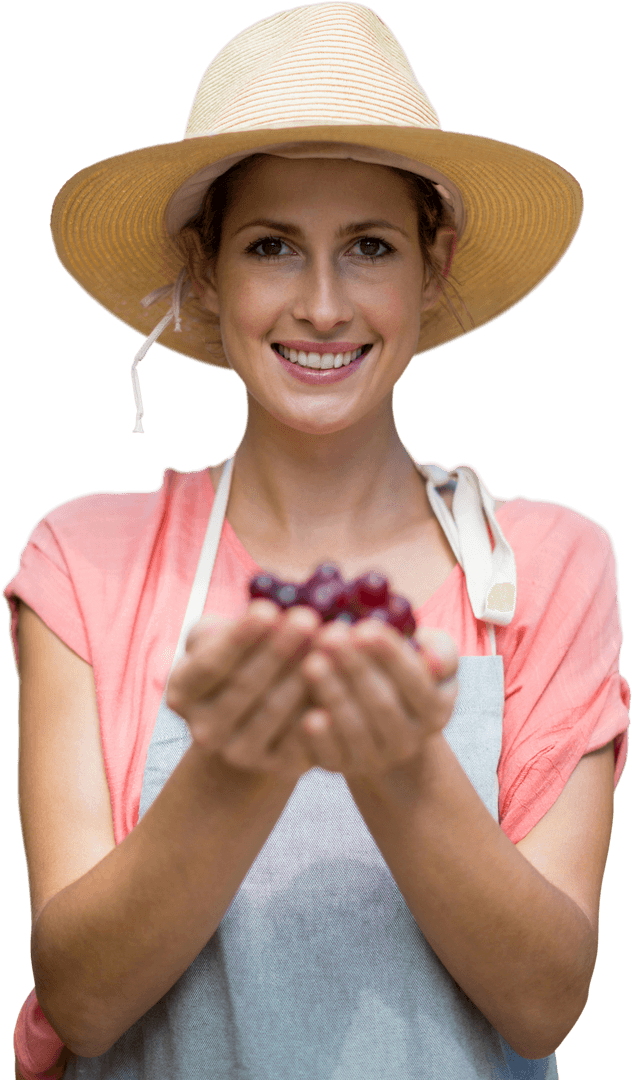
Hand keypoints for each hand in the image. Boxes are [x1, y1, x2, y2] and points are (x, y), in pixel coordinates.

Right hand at [166, 600, 322, 781]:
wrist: (257, 719)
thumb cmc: (240, 661)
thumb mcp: (222, 638)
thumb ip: (233, 627)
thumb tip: (266, 613)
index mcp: (183, 692)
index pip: (211, 664)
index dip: (240, 638)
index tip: (268, 609)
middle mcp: (204, 729)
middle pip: (245, 686)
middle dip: (279, 649)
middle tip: (307, 618)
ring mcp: (238, 753)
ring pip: (274, 711)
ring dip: (303, 674)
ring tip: (329, 641)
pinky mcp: (275, 767)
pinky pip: (299, 738)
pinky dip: (317, 713)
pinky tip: (336, 687)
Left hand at [298, 618, 458, 779]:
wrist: (373, 714)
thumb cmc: (399, 670)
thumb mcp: (429, 655)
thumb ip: (440, 652)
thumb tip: (432, 663)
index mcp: (434, 710)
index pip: (416, 682)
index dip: (391, 656)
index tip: (365, 628)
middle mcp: (408, 741)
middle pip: (382, 704)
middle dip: (355, 668)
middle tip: (330, 636)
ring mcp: (375, 758)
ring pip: (355, 729)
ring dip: (333, 694)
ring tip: (312, 662)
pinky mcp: (341, 766)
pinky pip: (331, 755)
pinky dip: (319, 738)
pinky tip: (307, 716)